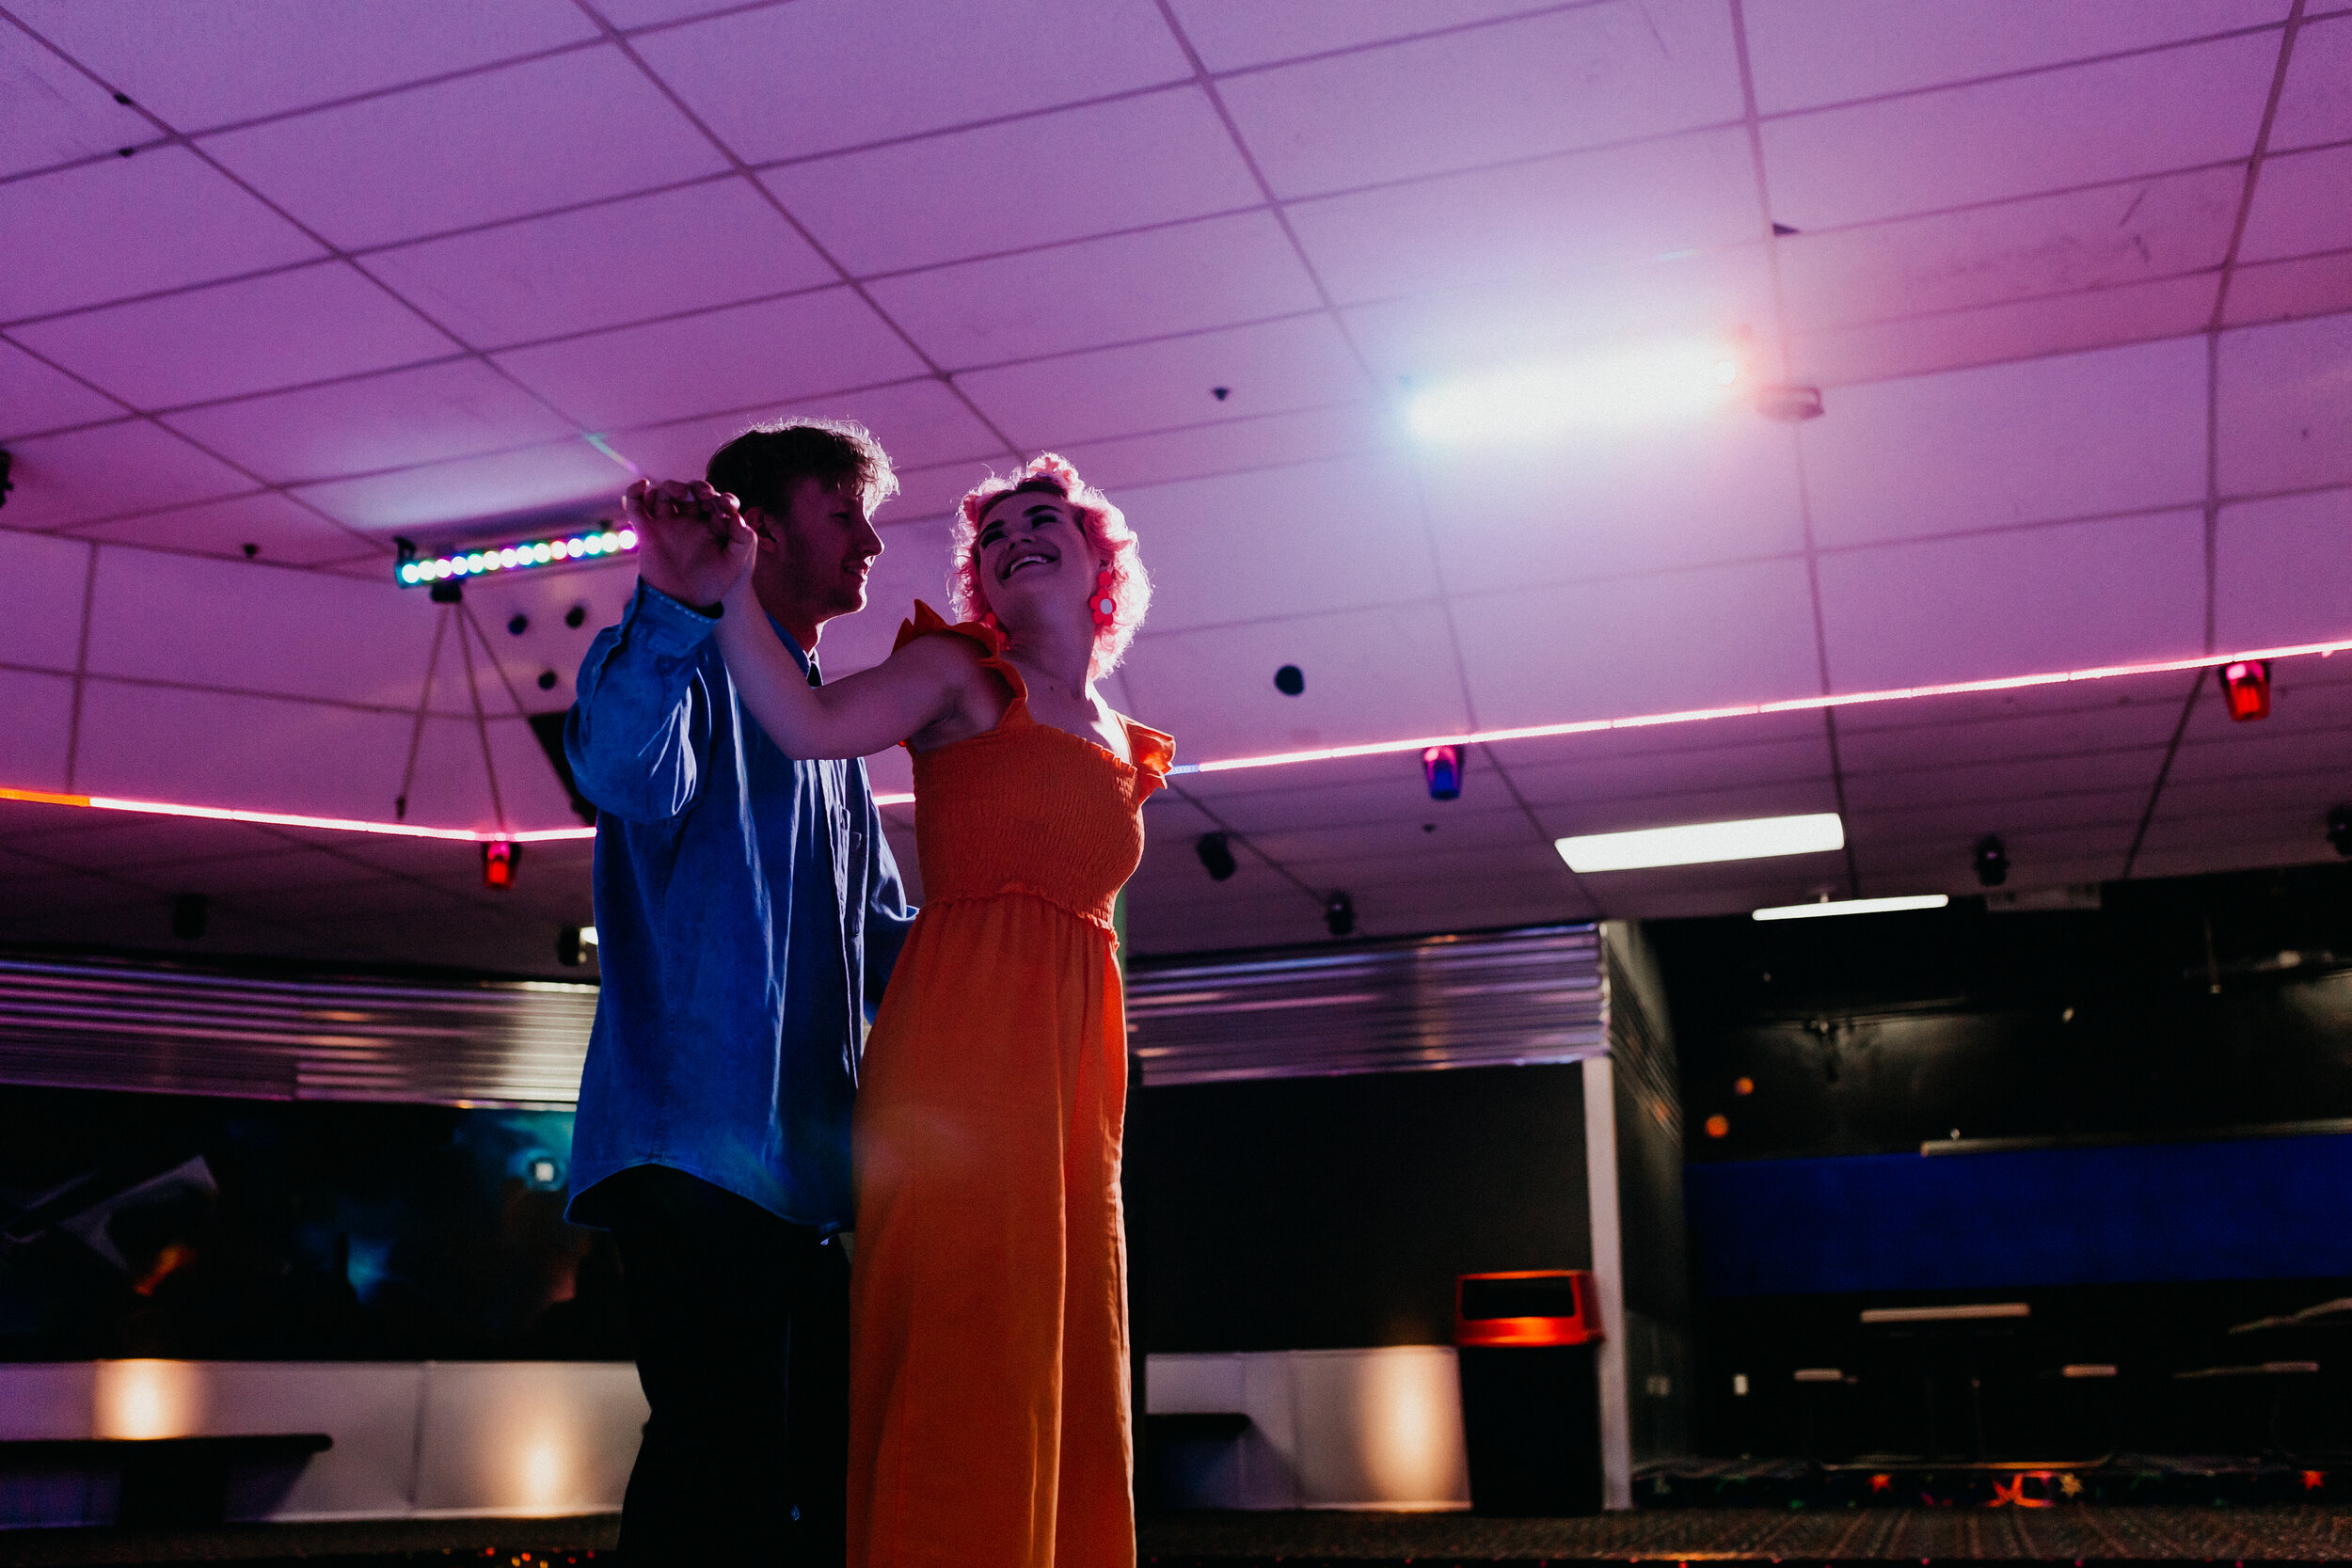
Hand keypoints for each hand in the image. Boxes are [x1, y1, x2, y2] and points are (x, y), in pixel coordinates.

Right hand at [625, 478, 753, 610]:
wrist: (684, 605)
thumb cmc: (712, 585)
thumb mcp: (735, 563)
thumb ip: (742, 539)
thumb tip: (737, 516)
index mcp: (712, 525)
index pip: (718, 502)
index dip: (723, 499)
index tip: (726, 505)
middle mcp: (689, 521)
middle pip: (691, 492)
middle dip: (698, 488)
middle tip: (703, 494)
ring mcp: (667, 524)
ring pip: (665, 494)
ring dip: (672, 486)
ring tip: (679, 493)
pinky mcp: (646, 530)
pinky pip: (637, 506)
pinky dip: (635, 492)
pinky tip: (644, 485)